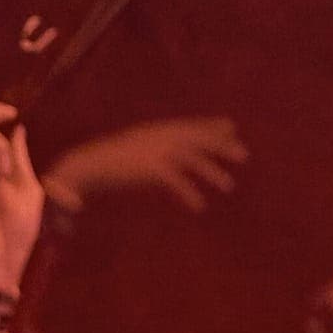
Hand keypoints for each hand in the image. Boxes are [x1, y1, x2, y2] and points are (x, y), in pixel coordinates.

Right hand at [48, 115, 246, 211]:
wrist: (88, 165)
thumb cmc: (108, 162)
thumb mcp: (134, 150)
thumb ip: (150, 150)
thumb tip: (162, 158)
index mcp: (157, 130)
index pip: (190, 126)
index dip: (212, 126)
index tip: (232, 128)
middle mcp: (160, 137)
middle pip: (198, 139)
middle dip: (221, 146)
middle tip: (244, 155)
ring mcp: (157, 151)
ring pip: (193, 159)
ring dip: (212, 172)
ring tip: (229, 186)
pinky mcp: (151, 169)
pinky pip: (177, 181)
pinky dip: (189, 193)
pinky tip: (199, 206)